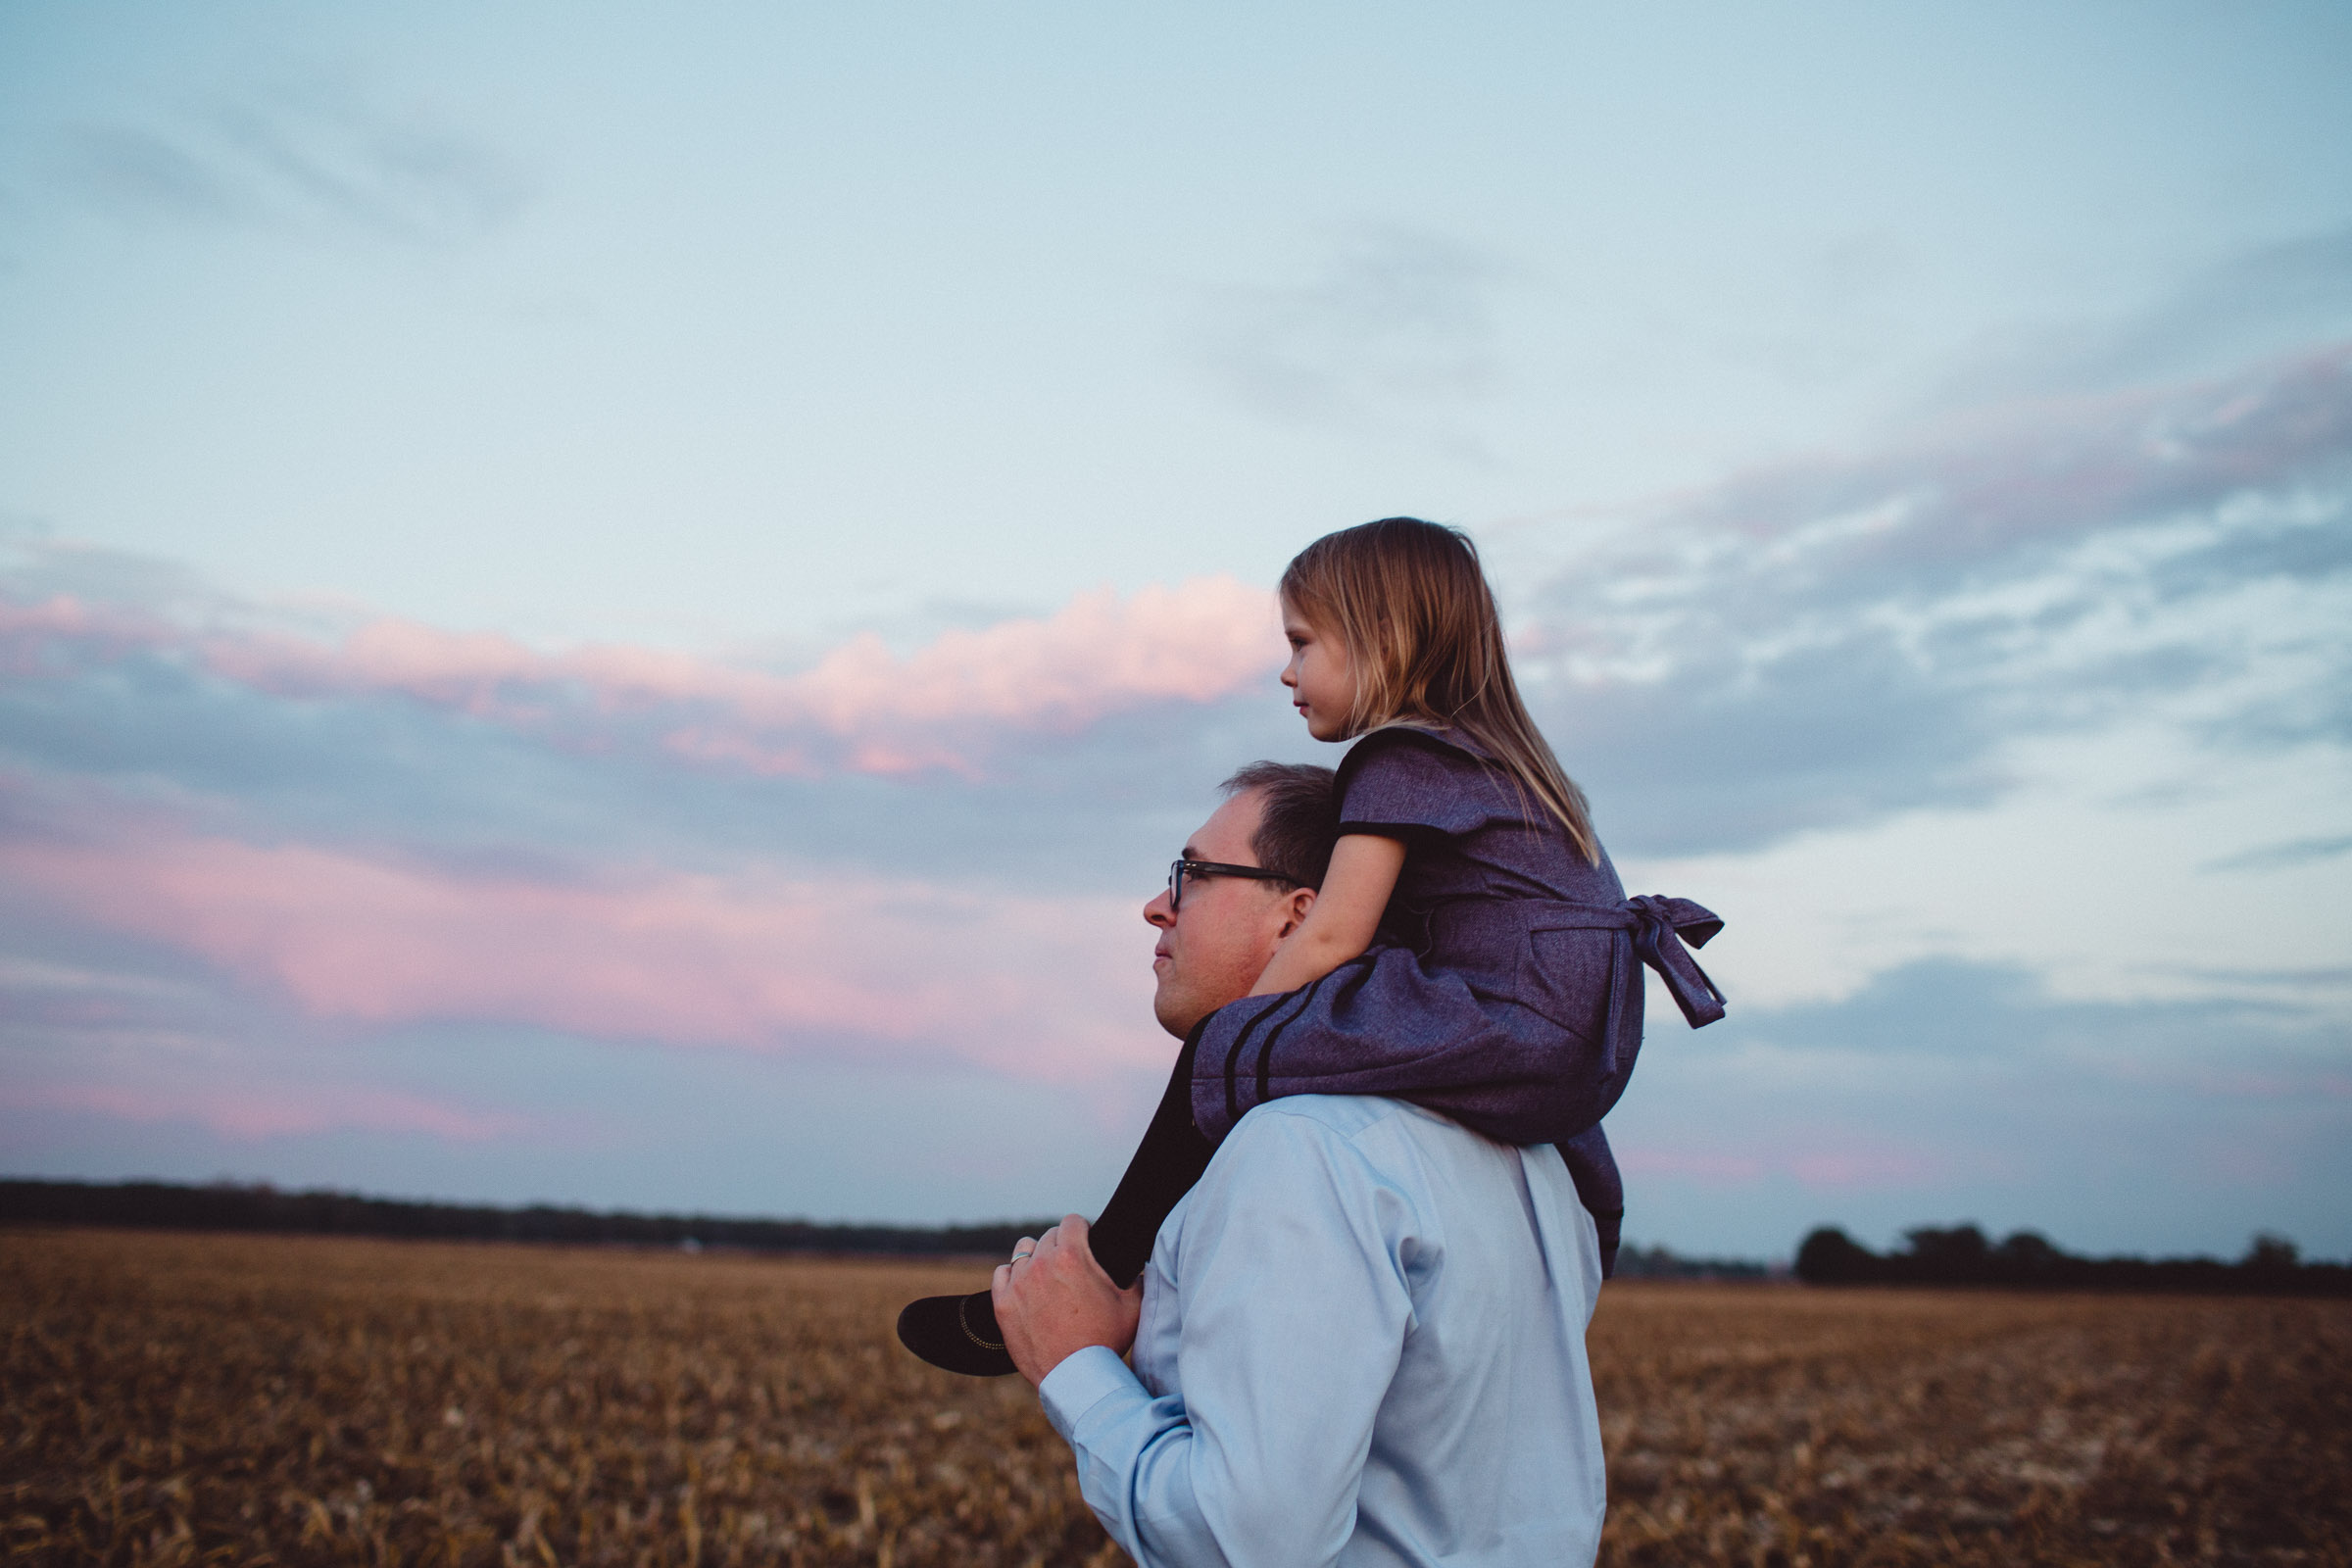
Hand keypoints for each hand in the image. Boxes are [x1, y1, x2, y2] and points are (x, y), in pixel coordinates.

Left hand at [992, 1214, 1142, 1387]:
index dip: (1083, 1230)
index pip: (1073, 1220)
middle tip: (1072, 1266)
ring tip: (1047, 1274)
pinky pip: (1001, 1273)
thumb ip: (1137, 1277)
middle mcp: (1041, 1263)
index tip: (1087, 1242)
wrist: (1076, 1378)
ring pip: (1024, 1249)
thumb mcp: (1133, 1305)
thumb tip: (1138, 1266)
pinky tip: (1025, 1287)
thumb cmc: (1106, 1342)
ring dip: (1037, 1256)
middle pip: (1050, 1235)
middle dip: (1062, 1245)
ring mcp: (1018, 1283)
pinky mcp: (1002, 1304)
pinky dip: (1012, 1276)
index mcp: (1072, 1256)